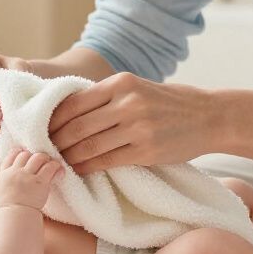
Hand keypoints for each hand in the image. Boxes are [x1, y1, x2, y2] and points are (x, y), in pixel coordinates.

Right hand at [0, 149, 61, 210]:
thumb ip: (4, 180)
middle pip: (26, 154)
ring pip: (39, 157)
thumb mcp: (0, 190)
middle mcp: (16, 172)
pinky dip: (56, 167)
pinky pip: (50, 167)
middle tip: (41, 162)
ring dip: (46, 159)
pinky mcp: (40, 182)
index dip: (20, 152)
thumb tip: (9, 175)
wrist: (15, 217)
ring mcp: (28, 176)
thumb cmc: (8, 208)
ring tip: (50, 165)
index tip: (26, 154)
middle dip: (34, 156)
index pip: (12, 155)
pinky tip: (59, 171)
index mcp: (5, 173)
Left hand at [48, 72, 213, 173]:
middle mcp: (127, 102)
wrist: (210, 116)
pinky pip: (106, 162)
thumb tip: (66, 113)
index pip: (72, 103)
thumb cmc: (169, 103)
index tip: (41, 130)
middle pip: (76, 126)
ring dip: (69, 158)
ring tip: (59, 163)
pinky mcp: (146, 151)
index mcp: (120, 83)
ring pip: (88, 146)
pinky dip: (88, 168)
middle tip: (43, 151)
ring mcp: (137, 127)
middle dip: (55, 142)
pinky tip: (80, 170)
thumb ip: (106, 97)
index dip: (52, 120)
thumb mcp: (137, 88)